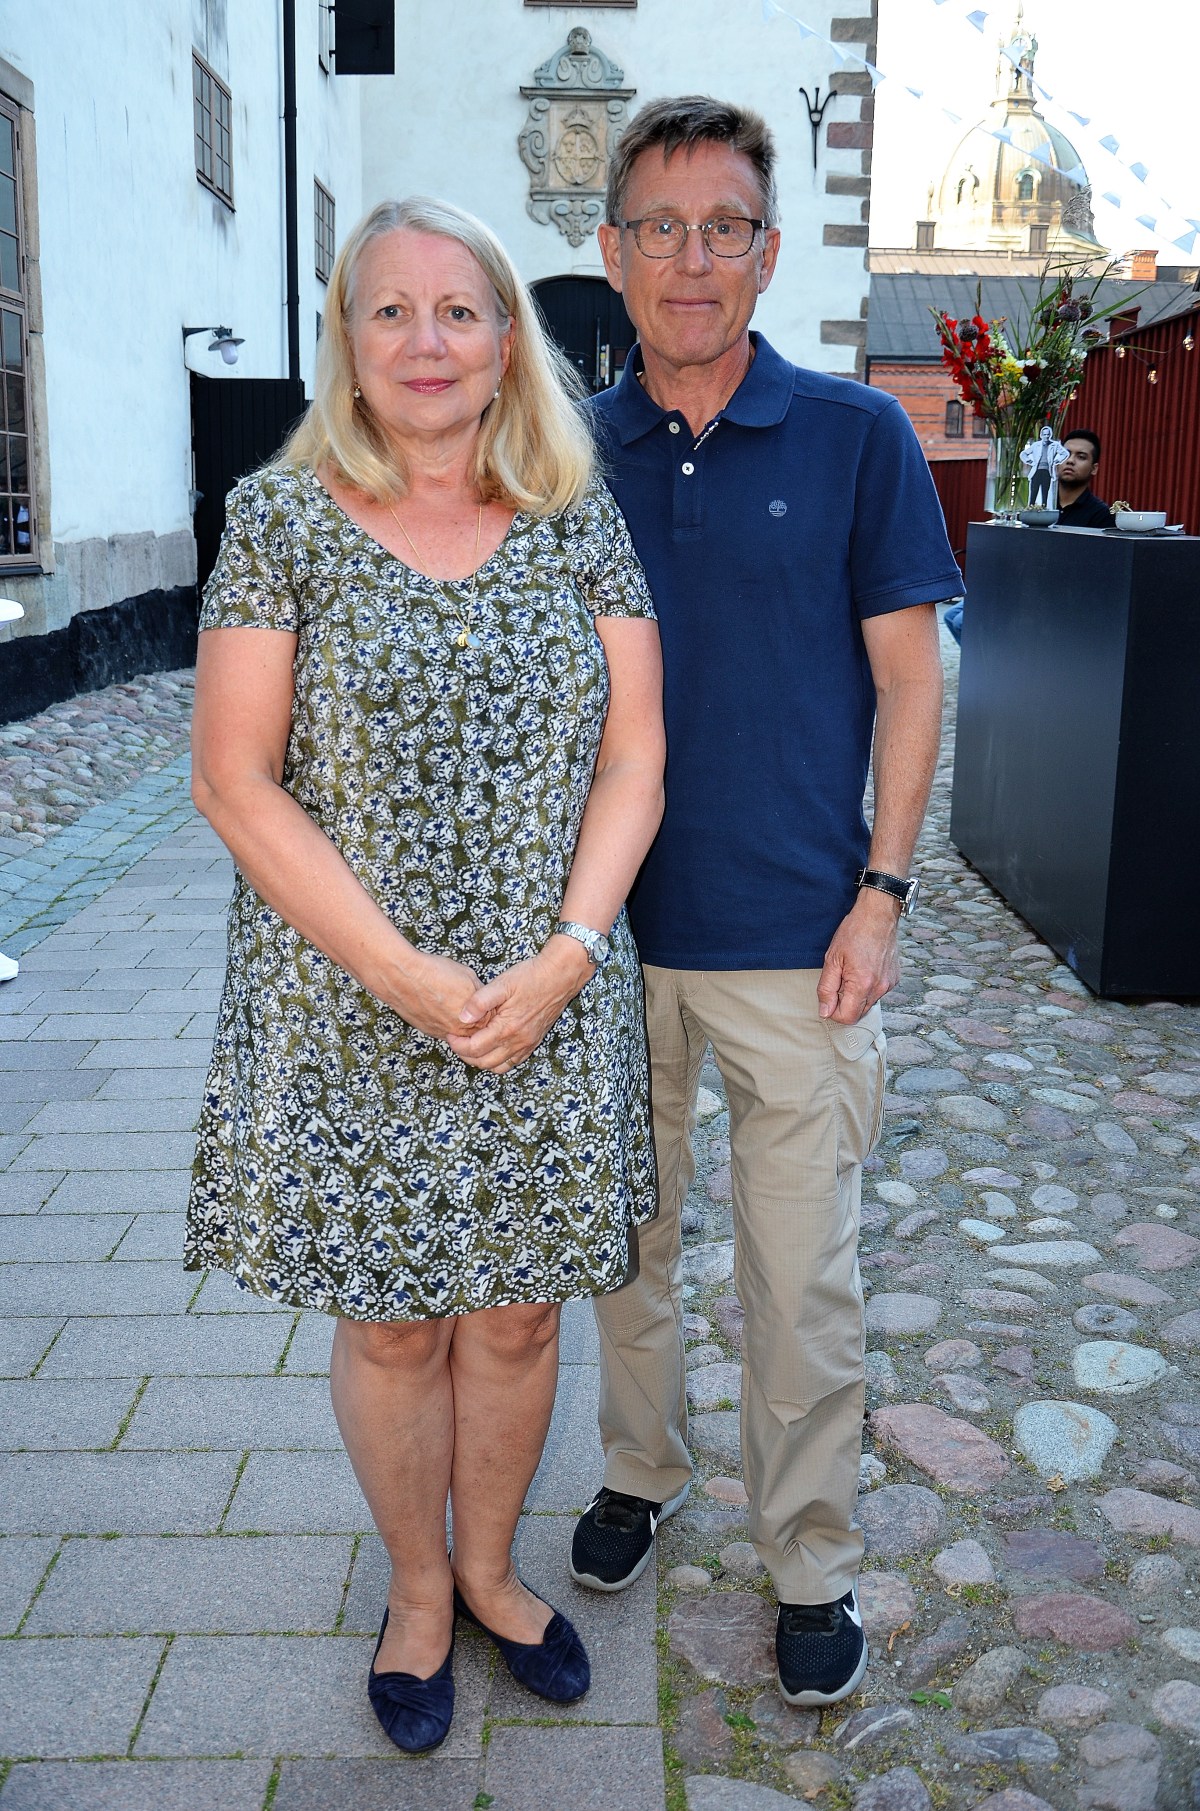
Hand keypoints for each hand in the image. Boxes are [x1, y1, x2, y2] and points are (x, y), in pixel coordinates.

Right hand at [385, 951, 489, 1042]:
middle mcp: (460, 1029)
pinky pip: (443, 1030)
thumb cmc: (434, 972)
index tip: (485, 1000)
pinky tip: (440, 1006)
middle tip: (466, 999)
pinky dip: (444, 1020)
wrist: (403, 976)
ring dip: (458, 1020)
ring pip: (459, 1031)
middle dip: (475, 1016)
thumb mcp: (468, 976)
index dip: (488, 1008)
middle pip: (475, 1029)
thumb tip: (483, 998)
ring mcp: (443, 1032)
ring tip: (450, 1001)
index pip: (490, 1019)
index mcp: (474, 1016)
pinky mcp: (429, 1032)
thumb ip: (479, 992)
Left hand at [445, 940, 591, 1072]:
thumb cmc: (531, 977)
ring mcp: (527, 1044)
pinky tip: (492, 1048)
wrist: (560, 976)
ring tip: (472, 1046)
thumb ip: (480, 1002)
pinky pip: (514, 1062)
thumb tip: (462, 1016)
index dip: (457, 1045)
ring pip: (499, 1066)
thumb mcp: (502, 983)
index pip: (474, 1049)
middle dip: (466, 1055)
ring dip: (482, 1061)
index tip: (450, 1035)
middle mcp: (517, 1041)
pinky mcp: (534, 1041)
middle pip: (484, 1062)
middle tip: (457, 1042)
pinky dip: (499, 1061)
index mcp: (506, 1028)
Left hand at [817, 889, 900, 1023]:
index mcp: (862, 985)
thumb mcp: (832, 959)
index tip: (828, 998)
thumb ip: (826, 988)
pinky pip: (877, 992)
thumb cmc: (854, 932)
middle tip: (839, 981)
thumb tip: (825, 1012)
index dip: (833, 1012)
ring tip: (852, 971)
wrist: (878, 915)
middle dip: (845, 1004)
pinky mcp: (894, 979)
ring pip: (868, 1003)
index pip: (847, 1017)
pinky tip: (864, 968)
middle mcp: (879, 988)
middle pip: (858, 1013)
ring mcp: (889, 984)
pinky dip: (868, 987)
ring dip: (857, 995)